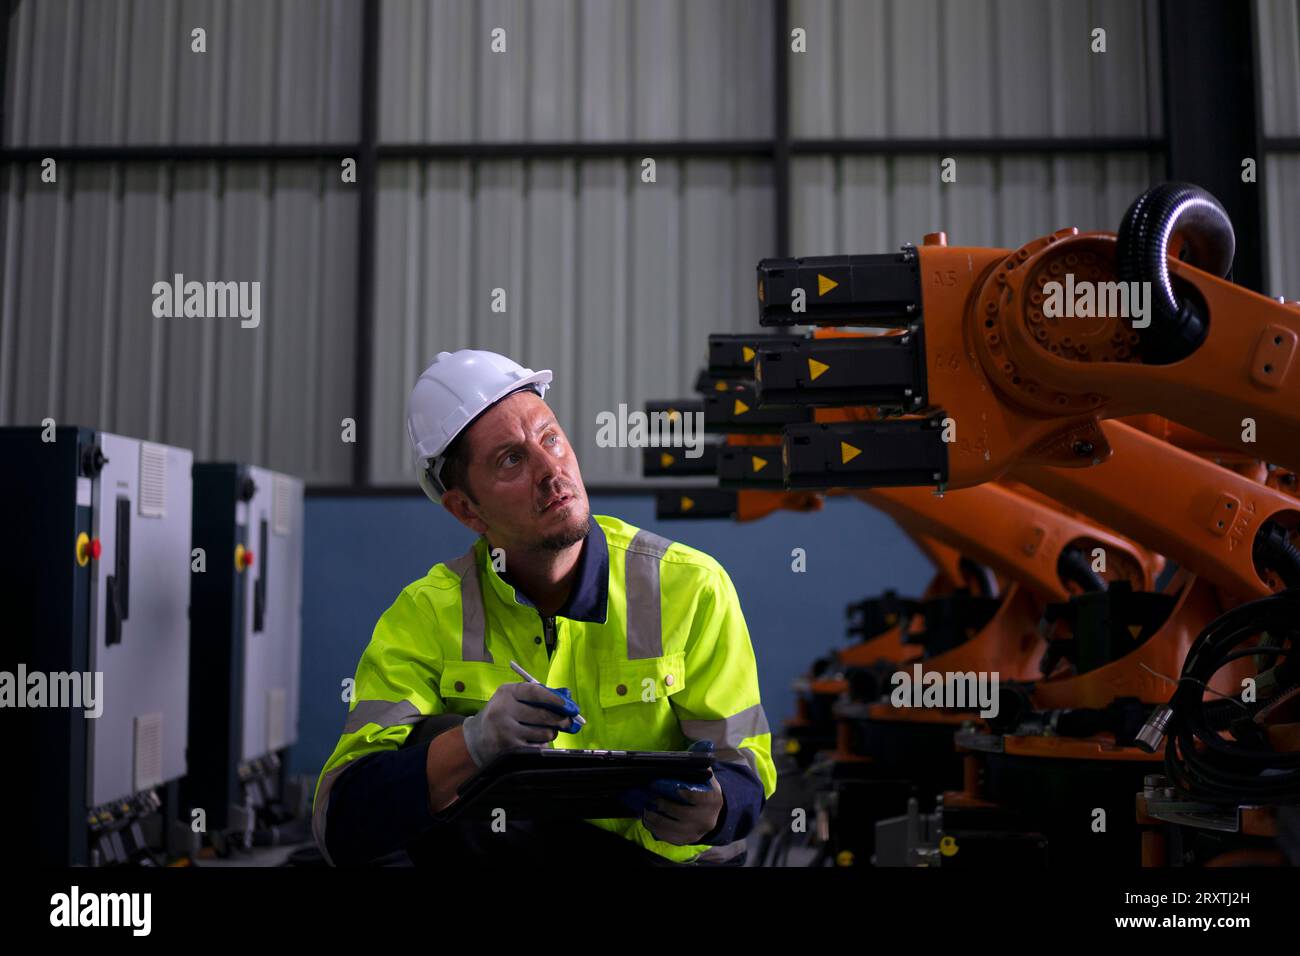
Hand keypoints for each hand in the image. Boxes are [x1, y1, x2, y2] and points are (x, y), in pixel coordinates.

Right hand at [461, 681, 580, 767]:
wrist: (478, 737)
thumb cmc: (504, 713)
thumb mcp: (515, 698)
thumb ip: (540, 695)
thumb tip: (568, 696)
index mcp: (507, 693)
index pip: (535, 692)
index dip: (555, 698)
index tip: (570, 705)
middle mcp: (503, 711)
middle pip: (543, 715)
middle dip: (561, 719)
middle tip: (569, 722)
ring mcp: (505, 731)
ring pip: (543, 733)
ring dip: (551, 733)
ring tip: (546, 730)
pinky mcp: (509, 749)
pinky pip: (538, 747)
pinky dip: (542, 744)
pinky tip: (534, 740)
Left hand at [637, 740, 724, 845]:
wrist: (713, 815)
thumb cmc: (704, 790)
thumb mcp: (707, 776)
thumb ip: (700, 761)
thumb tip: (702, 744)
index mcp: (713, 800)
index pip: (702, 798)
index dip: (688, 794)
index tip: (676, 789)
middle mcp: (706, 819)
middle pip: (683, 814)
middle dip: (665, 806)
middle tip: (653, 798)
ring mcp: (696, 832)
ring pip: (673, 828)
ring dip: (656, 819)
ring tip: (646, 809)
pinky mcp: (686, 840)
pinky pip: (669, 837)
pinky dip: (656, 829)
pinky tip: (647, 819)